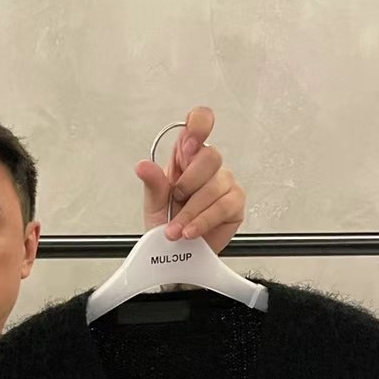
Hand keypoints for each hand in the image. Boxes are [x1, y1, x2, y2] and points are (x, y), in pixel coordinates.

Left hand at [136, 106, 245, 254]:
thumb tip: (143, 166)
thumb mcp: (154, 203)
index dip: (199, 125)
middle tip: (176, 200)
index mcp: (186, 157)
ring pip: (215, 186)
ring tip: (176, 229)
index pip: (200, 123)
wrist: (176, 255)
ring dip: (191, 212)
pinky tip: (192, 231)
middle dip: (188, 183)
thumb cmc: (167, 224)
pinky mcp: (235, 203)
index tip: (189, 145)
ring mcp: (224, 183)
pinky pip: (224, 206)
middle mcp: (207, 167)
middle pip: (210, 156)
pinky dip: (204, 220)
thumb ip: (153, 183)